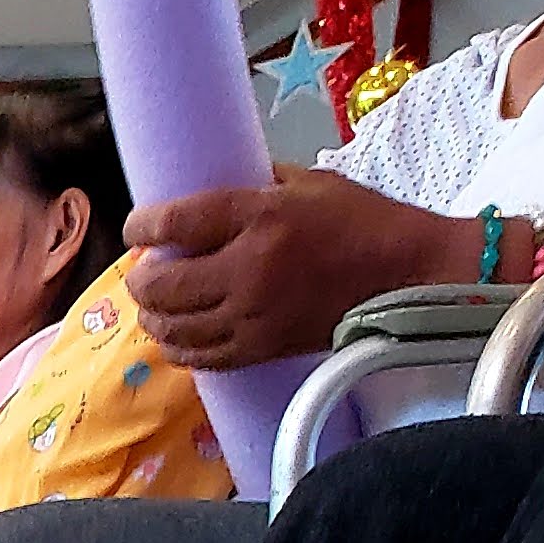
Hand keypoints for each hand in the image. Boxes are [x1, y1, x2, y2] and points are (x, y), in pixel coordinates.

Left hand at [125, 167, 447, 375]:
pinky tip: (177, 335)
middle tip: (143, 270)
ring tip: (155, 303)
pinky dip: (178, 347)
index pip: (178, 223)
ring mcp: (253, 316)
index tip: (136, 227)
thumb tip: (210, 186)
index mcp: (262, 218)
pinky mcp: (261, 349)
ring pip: (173, 327)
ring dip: (153, 315)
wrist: (407, 274)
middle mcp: (250, 270)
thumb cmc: (361, 221)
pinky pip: (199, 358)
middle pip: (163, 284)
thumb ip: (255, 186)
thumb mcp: (309, 184)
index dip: (143, 226)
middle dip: (141, 278)